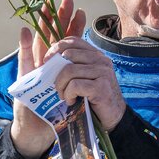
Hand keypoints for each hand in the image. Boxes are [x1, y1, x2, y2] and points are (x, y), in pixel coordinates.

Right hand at [10, 0, 84, 158]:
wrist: (37, 131)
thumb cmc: (55, 112)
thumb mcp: (72, 90)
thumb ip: (78, 77)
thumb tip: (90, 65)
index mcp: (58, 65)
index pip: (67, 42)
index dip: (72, 26)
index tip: (80, 10)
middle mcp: (45, 63)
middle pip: (53, 36)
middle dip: (59, 18)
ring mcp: (34, 68)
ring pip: (40, 42)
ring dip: (42, 25)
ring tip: (47, 6)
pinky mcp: (24, 78)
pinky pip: (24, 59)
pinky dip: (24, 45)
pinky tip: (25, 30)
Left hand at [47, 0, 125, 130]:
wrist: (112, 117)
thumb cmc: (93, 98)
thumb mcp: (84, 77)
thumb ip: (73, 65)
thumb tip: (50, 56)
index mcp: (96, 55)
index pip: (73, 41)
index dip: (56, 48)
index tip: (47, 62)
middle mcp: (101, 60)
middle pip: (68, 55)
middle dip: (55, 72)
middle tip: (56, 87)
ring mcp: (103, 73)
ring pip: (69, 70)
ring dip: (60, 86)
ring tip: (63, 96)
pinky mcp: (101, 87)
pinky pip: (74, 85)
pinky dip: (68, 95)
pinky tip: (71, 102)